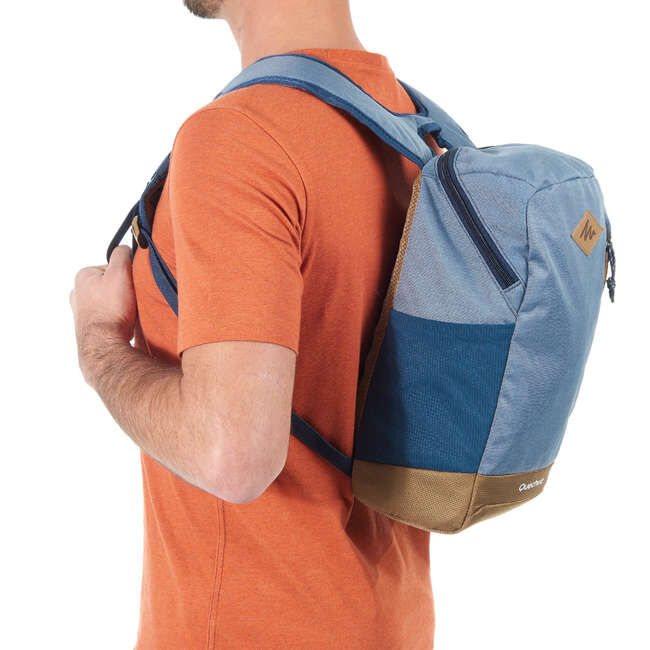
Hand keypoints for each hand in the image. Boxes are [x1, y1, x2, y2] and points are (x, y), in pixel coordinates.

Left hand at [70, 245, 136, 384]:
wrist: (105, 345)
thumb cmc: (111, 311)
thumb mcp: (120, 272)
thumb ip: (122, 255)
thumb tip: (125, 249)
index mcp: (83, 276)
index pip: (112, 267)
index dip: (128, 274)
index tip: (134, 283)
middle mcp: (78, 294)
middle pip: (111, 285)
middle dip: (124, 291)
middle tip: (133, 299)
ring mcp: (82, 313)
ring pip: (111, 302)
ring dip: (122, 306)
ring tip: (129, 313)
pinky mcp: (90, 329)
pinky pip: (110, 318)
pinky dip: (119, 319)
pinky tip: (124, 324)